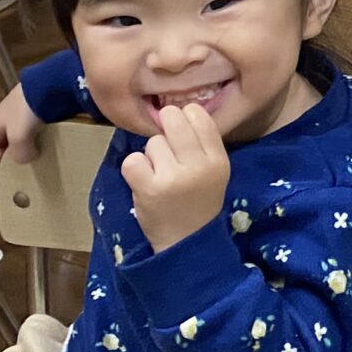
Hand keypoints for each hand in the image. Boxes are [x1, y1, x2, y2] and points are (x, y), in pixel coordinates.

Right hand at [0, 86, 45, 165]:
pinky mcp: (31, 113)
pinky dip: (36, 137)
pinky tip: (46, 135)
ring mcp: (15, 117)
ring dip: (26, 145)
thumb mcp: (19, 136)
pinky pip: (29, 132)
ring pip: (14, 139)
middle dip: (10, 153)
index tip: (5, 154)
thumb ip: (19, 153)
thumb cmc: (28, 108)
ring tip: (39, 144)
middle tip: (25, 151)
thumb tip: (28, 157)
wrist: (49, 85)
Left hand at [120, 101, 231, 252]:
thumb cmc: (198, 201)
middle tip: (166, 149)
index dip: (184, 119)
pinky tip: (144, 182)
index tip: (182, 135)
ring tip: (159, 175)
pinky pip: (133, 160)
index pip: (198, 114)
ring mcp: (174, 177)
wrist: (187, 243)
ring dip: (151, 156)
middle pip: (172, 119)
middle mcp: (199, 165)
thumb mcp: (215, 171)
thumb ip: (202, 142)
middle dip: (164, 128)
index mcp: (218, 159)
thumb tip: (177, 109)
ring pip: (152, 142)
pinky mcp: (150, 189)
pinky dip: (134, 169)